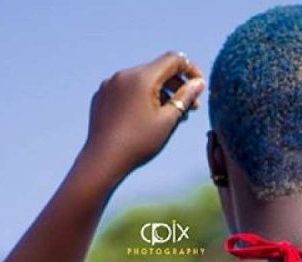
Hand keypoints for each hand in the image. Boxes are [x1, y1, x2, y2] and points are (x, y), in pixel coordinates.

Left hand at [84, 51, 205, 173]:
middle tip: (191, 108)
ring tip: (171, 115)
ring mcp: (110, 84)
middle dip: (177, 85)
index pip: (173, 60)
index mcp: (142, 77)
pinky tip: (147, 118)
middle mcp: (124, 75)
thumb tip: (198, 82)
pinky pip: (128, 89)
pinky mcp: (102, 95)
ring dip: (160, 92)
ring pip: (143, 80)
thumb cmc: (138, 142)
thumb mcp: (168, 120)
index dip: (191, 70)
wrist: (103, 160)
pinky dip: (142, 97)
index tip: (199, 87)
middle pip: (158, 70)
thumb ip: (185, 97)